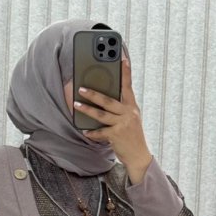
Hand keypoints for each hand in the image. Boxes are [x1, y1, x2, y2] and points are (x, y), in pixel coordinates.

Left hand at [74, 55, 151, 177]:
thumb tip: (102, 97)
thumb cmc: (132, 135)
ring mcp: (123, 125)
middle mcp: (129, 114)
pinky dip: (92, 132)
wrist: (139, 156)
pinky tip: (86, 131)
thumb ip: (120, 108)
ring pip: (101, 115)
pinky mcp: (117, 136)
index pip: (128, 87)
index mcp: (132, 107)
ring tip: (77, 105)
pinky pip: (101, 132)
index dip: (126, 72)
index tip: (122, 58)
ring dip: (87, 109)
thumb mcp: (130, 119)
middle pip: (108, 101)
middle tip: (81, 88)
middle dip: (93, 94)